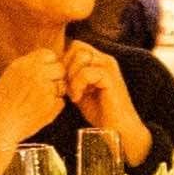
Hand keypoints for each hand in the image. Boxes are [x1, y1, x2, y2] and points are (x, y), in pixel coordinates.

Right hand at [0, 46, 77, 174]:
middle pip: (59, 68)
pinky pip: (61, 102)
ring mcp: (45, 88)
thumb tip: (46, 64)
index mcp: (22, 64)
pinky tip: (38, 112)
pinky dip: (54, 107)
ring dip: (55, 93)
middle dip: (55, 78)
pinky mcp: (50, 105)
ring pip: (62, 85)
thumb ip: (27, 69)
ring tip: (37, 103)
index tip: (44, 74)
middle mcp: (35, 73)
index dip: (49, 64)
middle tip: (45, 90)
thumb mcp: (8, 78)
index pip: (48, 54)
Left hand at [63, 38, 152, 169]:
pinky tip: (79, 99)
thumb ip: (72, 77)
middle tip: (68, 87)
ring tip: (74, 94)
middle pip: (77, 46)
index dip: (65, 61)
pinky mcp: (110, 78)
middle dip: (67, 66)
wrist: (117, 129)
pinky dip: (78, 85)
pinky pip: (86, 72)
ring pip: (81, 56)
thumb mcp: (81, 90)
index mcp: (100, 61)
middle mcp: (105, 59)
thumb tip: (56, 69)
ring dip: (72, 76)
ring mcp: (109, 67)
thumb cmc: (100, 112)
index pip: (76, 46)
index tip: (65, 83)